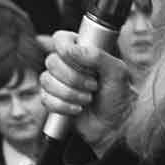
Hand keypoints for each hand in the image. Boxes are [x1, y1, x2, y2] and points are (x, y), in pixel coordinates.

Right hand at [39, 30, 131, 155]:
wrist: (116, 125)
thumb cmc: (119, 96)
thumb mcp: (117, 71)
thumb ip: (97, 56)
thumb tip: (72, 50)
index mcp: (82, 51)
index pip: (61, 39)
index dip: (65, 49)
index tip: (78, 61)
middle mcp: (67, 64)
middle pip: (51, 61)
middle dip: (73, 78)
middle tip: (93, 86)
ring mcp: (58, 82)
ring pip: (47, 81)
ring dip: (70, 93)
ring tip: (88, 99)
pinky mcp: (53, 100)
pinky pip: (46, 99)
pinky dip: (64, 106)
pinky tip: (78, 109)